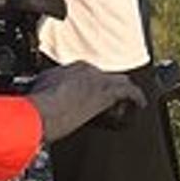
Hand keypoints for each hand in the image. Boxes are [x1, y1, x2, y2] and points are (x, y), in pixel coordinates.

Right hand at [23, 63, 144, 141]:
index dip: (94, 86)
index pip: (91, 74)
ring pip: (121, 81)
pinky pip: (130, 92)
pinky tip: (141, 104)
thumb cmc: (38, 104)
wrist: (44, 111)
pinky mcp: (108, 93)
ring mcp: (99, 80)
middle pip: (108, 76)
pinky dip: (137, 98)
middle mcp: (88, 70)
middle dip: (111, 86)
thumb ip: (46, 87)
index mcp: (72, 69)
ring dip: (125, 92)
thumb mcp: (38, 89)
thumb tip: (41, 92)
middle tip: (113, 100)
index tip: (92, 95)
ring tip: (130, 102)